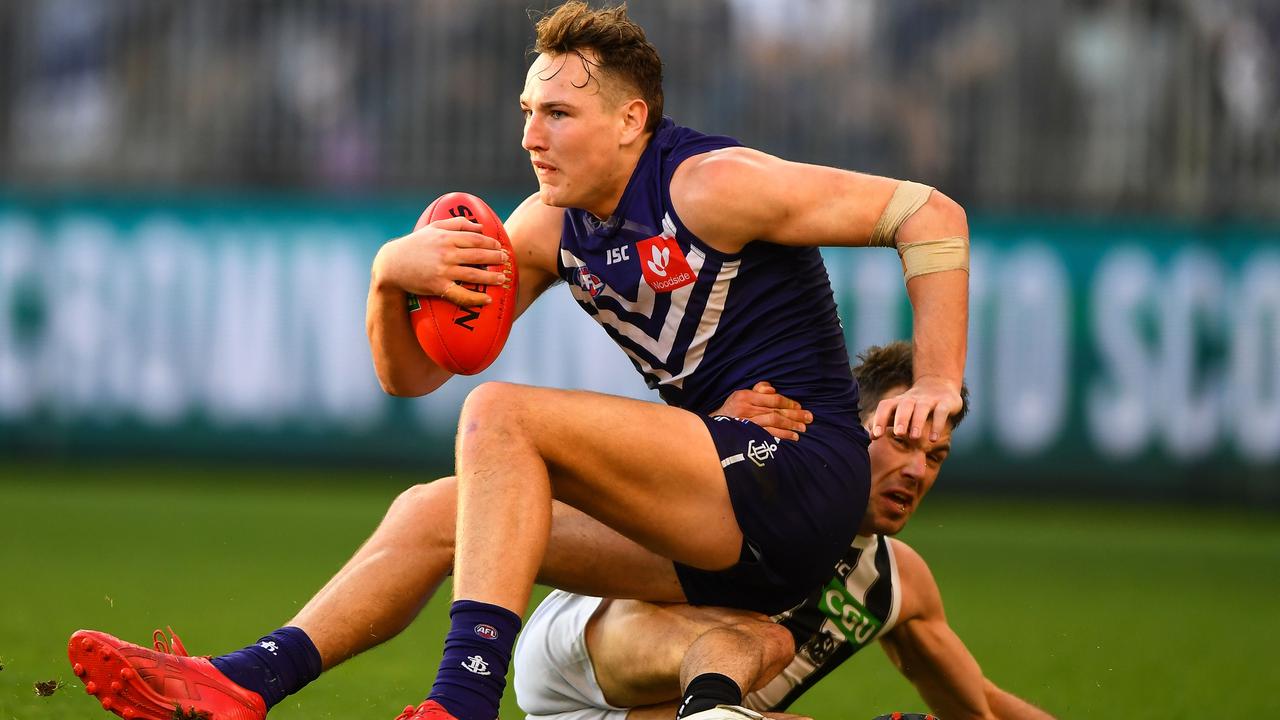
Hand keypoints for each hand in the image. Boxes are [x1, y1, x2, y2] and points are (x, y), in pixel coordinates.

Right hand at [371, 216, 509, 306]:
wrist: (391, 263)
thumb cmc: (413, 244)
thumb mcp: (432, 228)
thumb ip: (456, 224)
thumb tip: (479, 225)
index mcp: (446, 237)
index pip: (476, 239)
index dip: (491, 244)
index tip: (500, 247)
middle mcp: (447, 253)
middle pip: (479, 256)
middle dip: (496, 259)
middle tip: (506, 261)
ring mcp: (443, 270)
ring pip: (474, 274)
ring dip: (491, 277)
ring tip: (503, 278)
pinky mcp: (438, 286)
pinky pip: (461, 294)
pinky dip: (475, 298)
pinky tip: (487, 299)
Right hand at [713, 381, 811, 440]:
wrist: (712, 431)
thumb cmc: (730, 412)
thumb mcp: (740, 396)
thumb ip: (757, 390)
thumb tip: (772, 388)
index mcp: (745, 396)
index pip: (772, 398)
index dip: (788, 402)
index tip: (799, 406)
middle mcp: (747, 409)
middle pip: (776, 410)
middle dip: (794, 414)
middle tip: (809, 417)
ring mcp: (748, 423)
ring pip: (774, 422)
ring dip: (791, 426)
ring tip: (803, 428)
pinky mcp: (749, 436)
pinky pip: (769, 435)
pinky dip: (782, 435)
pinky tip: (793, 437)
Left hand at [872, 374, 961, 441]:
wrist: (939, 385)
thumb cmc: (914, 406)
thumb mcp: (900, 411)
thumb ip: (886, 422)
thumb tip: (870, 436)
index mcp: (898, 401)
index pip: (885, 406)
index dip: (879, 419)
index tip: (875, 436)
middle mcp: (912, 399)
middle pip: (904, 406)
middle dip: (900, 419)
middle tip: (898, 434)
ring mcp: (929, 400)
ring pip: (922, 408)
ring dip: (918, 422)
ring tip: (915, 437)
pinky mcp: (945, 402)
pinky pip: (941, 412)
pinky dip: (937, 425)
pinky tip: (933, 439)